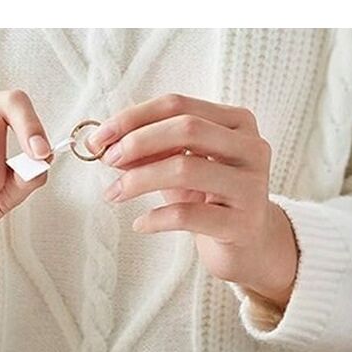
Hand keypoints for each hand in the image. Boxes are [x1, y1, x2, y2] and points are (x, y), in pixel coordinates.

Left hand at [89, 95, 298, 309]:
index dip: (134, 117)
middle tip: (108, 160)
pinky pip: (187, 215)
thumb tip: (108, 143)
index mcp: (236, 122)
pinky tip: (140, 224)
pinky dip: (155, 217)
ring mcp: (250, 186)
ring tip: (114, 193)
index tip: (100, 137)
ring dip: (139, 179)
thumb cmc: (211, 199)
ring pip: (185, 169)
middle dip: (138, 142)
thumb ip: (152, 150)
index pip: (178, 105)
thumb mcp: (181, 167)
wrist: (249, 246)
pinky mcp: (241, 224)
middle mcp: (251, 148)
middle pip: (187, 129)